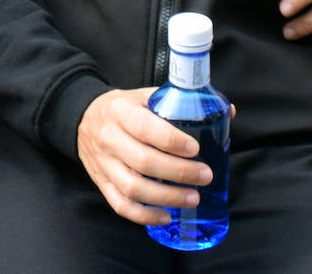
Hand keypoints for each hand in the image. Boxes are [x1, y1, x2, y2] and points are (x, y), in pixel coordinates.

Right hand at [77, 88, 214, 226]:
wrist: (83, 117)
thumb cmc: (124, 108)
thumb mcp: (145, 96)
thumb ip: (181, 103)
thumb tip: (229, 112)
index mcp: (120, 111)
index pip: (146, 128)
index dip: (172, 141)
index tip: (196, 148)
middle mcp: (109, 138)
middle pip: (143, 161)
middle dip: (178, 172)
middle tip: (205, 176)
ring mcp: (104, 163)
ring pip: (133, 187)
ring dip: (166, 197)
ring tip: (193, 198)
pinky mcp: (102, 182)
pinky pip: (122, 205)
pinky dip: (145, 215)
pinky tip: (166, 216)